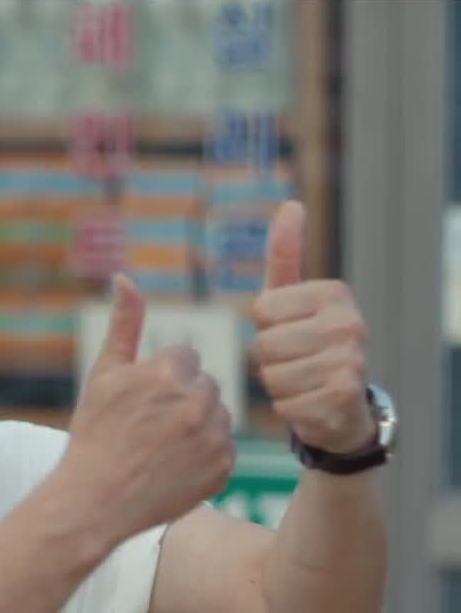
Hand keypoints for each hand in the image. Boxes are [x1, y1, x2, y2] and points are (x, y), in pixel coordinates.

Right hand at [63, 275, 235, 538]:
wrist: (96, 500)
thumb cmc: (94, 434)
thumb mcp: (103, 375)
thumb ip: (123, 325)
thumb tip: (125, 277)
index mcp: (168, 371)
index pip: (185, 359)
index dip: (161, 380)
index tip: (141, 404)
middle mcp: (197, 400)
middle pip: (205, 386)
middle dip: (183, 400)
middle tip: (150, 429)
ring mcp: (214, 435)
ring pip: (218, 415)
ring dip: (198, 425)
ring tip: (162, 449)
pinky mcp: (225, 467)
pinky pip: (225, 448)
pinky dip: (205, 455)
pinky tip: (175, 467)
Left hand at [251, 201, 375, 453]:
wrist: (343, 406)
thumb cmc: (307, 343)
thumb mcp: (292, 297)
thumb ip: (285, 254)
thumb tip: (290, 204)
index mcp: (334, 293)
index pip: (262, 310)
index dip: (266, 327)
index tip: (291, 330)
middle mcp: (350, 323)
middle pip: (263, 344)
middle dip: (268, 359)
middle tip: (296, 361)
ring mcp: (351, 361)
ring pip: (271, 376)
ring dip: (277, 385)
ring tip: (303, 381)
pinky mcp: (343, 397)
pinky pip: (283, 404)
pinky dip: (288, 409)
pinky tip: (310, 403)